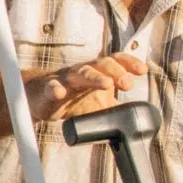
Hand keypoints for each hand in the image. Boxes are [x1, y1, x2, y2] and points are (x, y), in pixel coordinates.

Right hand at [27, 54, 147, 125]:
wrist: (40, 98)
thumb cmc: (74, 98)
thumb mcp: (99, 104)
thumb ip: (116, 110)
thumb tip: (135, 121)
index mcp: (98, 71)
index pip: (116, 61)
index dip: (129, 63)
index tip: (142, 71)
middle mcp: (84, 71)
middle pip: (101, 64)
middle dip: (116, 71)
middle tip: (128, 84)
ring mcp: (65, 79)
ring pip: (80, 73)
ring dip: (94, 77)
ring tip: (107, 84)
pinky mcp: (48, 91)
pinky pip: (51, 87)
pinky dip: (55, 89)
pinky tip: (59, 93)